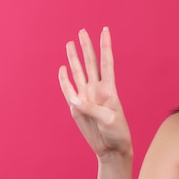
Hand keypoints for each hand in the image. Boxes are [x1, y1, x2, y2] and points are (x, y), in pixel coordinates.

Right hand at [58, 28, 131, 158]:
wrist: (111, 149)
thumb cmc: (116, 134)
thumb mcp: (109, 120)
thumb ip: (92, 108)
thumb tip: (74, 99)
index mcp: (109, 90)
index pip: (106, 62)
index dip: (105, 46)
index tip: (105, 30)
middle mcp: (97, 90)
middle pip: (90, 63)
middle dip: (86, 47)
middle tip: (82, 31)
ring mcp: (86, 97)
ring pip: (78, 73)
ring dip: (74, 58)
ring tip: (70, 43)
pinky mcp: (76, 108)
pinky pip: (68, 90)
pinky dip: (64, 80)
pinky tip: (62, 69)